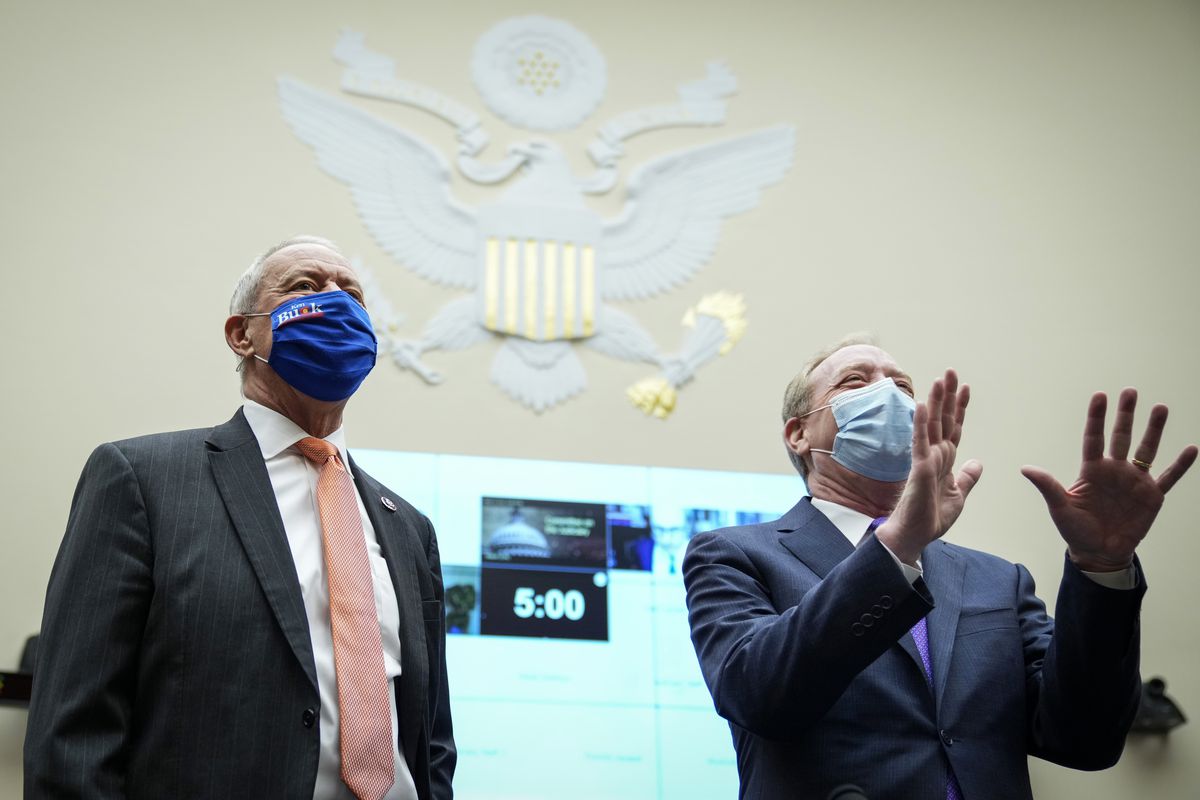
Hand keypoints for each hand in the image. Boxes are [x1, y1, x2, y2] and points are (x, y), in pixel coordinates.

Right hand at [876, 369, 983, 564]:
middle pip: (943, 420)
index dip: (960, 408)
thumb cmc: (931, 518)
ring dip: (935, 402)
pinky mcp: (919, 468)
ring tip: (939, 380)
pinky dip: (920, 424)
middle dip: (948, 396)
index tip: (965, 388)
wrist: (914, 536)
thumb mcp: (958, 496)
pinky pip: (920, 442)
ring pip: (932, 425)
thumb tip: (977, 463)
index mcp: (945, 460)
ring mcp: (926, 459)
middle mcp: (935, 455)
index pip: (954, 428)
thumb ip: (967, 478)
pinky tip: (920, 406)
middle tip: (951, 371)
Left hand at [1022, 388, 1197, 571]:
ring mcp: (1135, 481)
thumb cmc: (1076, 530)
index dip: (1096, 417)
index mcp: (1092, 470)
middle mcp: (1114, 470)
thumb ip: (1048, 486)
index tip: (1100, 395)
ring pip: (1147, 450)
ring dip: (1154, 430)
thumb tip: (1025, 469)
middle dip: (1125, 414)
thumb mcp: (1060, 507)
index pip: (1094, 438)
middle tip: (1130, 391)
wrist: (1098, 552)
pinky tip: (1192, 448)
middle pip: (1121, 436)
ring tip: (1160, 407)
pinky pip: (1169, 477)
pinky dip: (1180, 465)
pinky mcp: (1151, 496)